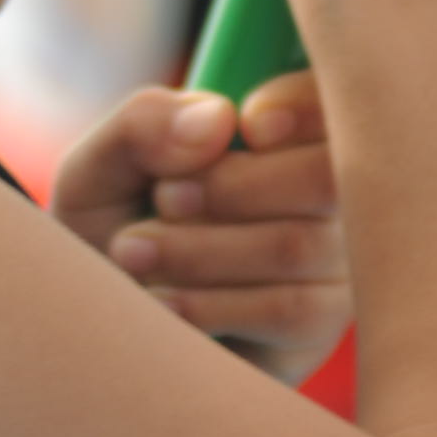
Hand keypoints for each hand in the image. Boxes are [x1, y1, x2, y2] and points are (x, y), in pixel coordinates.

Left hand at [53, 71, 347, 384]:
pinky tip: (162, 303)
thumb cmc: (112, 234)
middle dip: (231, 186)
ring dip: (199, 250)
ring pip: (296, 245)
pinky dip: (208, 304)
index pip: (337, 102)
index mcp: (288, 139)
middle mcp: (328, 202)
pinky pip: (285, 309)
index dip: (298, 105)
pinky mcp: (316, 333)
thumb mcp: (100, 169)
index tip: (246, 124)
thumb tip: (218, 118)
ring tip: (133, 251)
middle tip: (163, 199)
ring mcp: (332, 270)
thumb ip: (144, 125)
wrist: (100, 330)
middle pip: (327, 175)